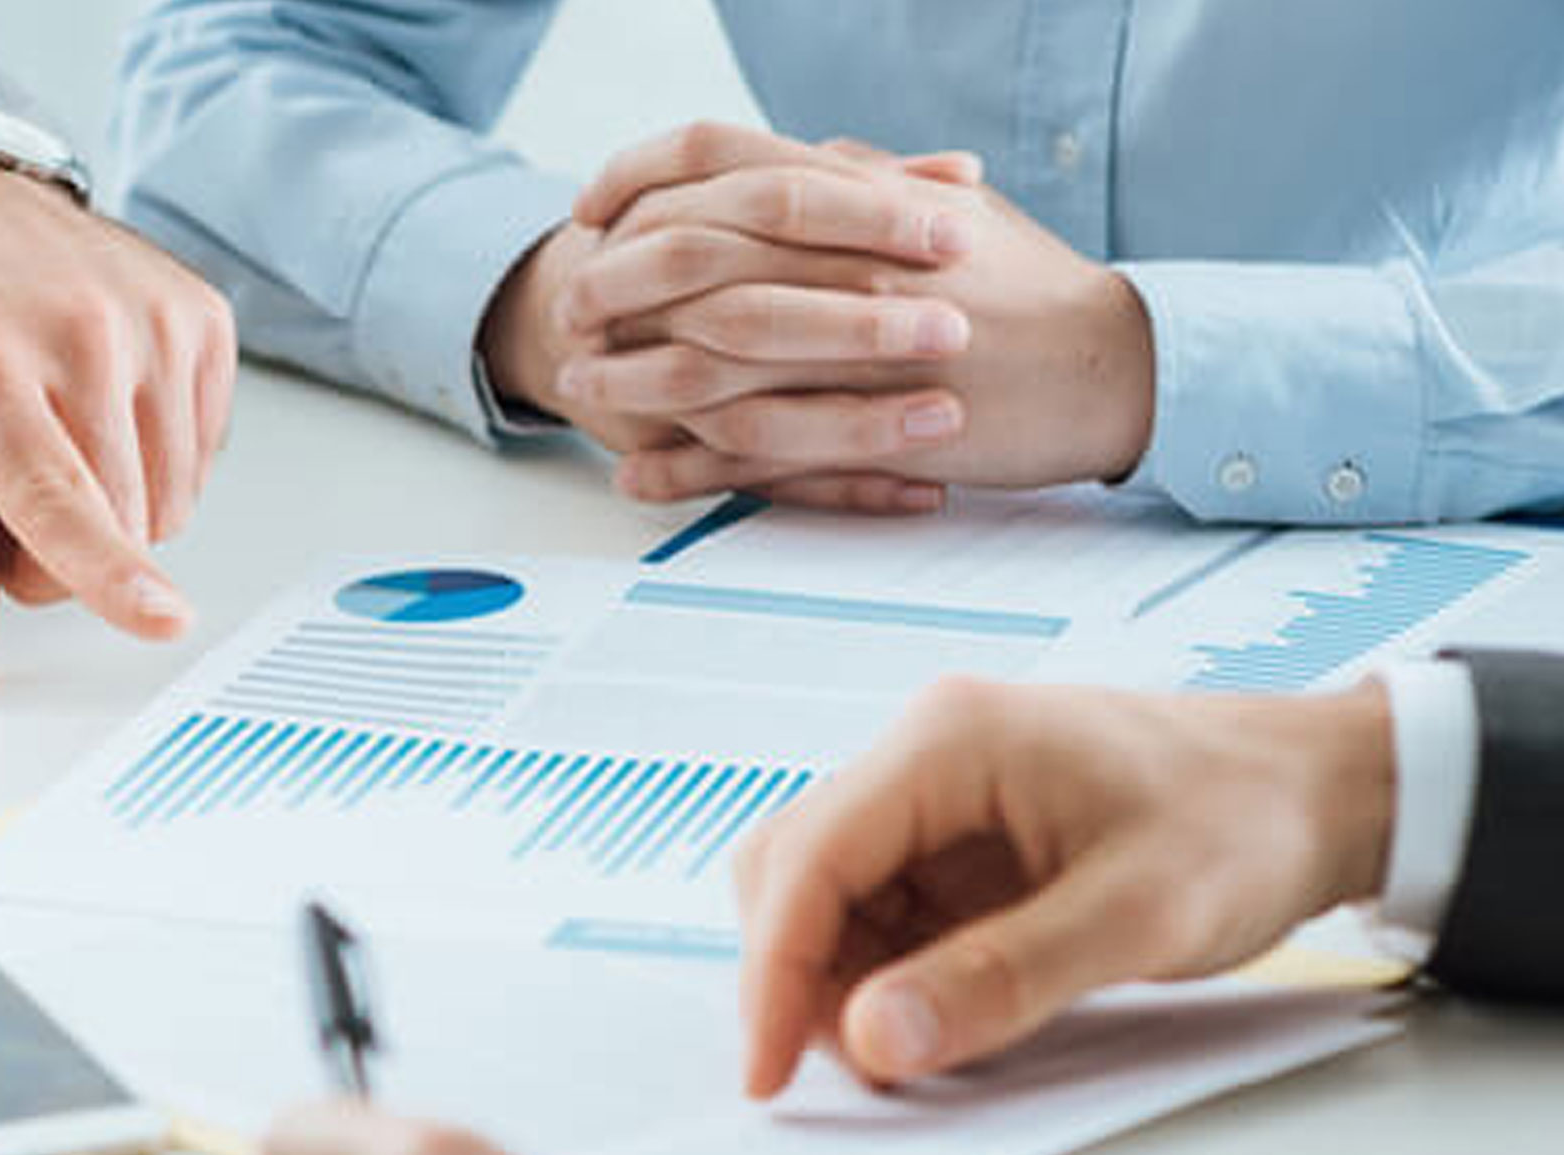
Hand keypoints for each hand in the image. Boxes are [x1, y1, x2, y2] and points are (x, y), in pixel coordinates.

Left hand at [0, 156, 237, 697]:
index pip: (59, 496)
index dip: (108, 572)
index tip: (161, 617)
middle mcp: (80, 331)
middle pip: (117, 528)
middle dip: (52, 558)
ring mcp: (152, 316)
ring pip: (168, 504)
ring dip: (107, 516)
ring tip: (41, 449)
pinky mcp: (200, 315)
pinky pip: (200, 455)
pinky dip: (149, 465)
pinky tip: (94, 416)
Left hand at [563, 126, 1160, 506]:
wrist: (1109, 366)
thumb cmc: (1030, 288)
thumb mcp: (947, 208)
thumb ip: (871, 179)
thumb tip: (810, 157)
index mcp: (856, 197)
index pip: (718, 157)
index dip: (640, 176)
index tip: (593, 207)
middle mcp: (844, 261)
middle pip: (692, 257)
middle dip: (614, 284)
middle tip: (568, 307)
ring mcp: (852, 348)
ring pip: (708, 358)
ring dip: (630, 378)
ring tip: (579, 392)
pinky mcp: (862, 429)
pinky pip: (751, 450)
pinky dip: (685, 466)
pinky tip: (638, 474)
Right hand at [733, 678, 1396, 1098]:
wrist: (1325, 791)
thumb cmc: (1248, 823)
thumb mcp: (1138, 914)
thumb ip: (998, 978)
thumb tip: (872, 1038)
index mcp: (947, 742)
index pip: (806, 861)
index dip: (773, 975)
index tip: (770, 1073)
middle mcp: (922, 755)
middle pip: (791, 874)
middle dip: (803, 979)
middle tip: (861, 1067)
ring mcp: (935, 797)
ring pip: (826, 900)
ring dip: (846, 983)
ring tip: (922, 1044)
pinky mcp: (956, 840)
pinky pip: (881, 913)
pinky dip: (889, 976)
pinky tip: (947, 1014)